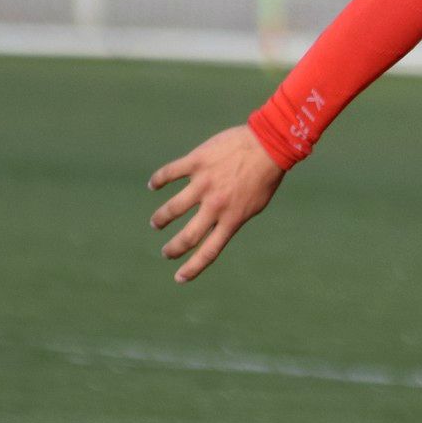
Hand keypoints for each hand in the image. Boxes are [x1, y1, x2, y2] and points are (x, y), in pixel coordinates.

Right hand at [148, 124, 284, 282]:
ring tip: (157, 223)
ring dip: (161, 218)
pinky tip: (153, 185)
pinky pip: (170, 173)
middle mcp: (215, 205)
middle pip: (187, 236)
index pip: (208, 251)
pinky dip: (158, 180)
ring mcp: (204, 183)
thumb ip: (233, 217)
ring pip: (173, 208)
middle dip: (173, 249)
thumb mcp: (254, 205)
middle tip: (166, 252)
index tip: (179, 278)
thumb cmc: (265, 176)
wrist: (268, 144)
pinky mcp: (196, 162)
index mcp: (232, 219)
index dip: (192, 268)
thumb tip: (217, 228)